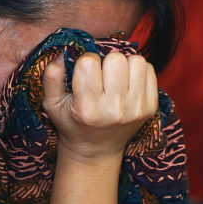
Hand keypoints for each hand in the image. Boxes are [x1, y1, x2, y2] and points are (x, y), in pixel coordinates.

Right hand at [42, 51, 157, 162]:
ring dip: (124, 63)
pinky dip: (137, 70)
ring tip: (115, 76)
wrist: (96, 150)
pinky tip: (127, 81)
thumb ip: (51, 76)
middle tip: (101, 74)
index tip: (84, 73)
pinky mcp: (151, 107)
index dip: (84, 61)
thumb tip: (62, 53)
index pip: (89, 62)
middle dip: (105, 61)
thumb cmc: (71, 122)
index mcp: (88, 108)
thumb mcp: (51, 103)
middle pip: (116, 59)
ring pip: (136, 61)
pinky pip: (149, 70)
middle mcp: (115, 110)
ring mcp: (137, 109)